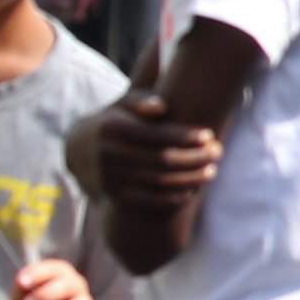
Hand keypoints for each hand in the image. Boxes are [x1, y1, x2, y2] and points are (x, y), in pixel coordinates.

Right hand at [91, 94, 220, 211]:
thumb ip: (141, 99)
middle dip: (194, 158)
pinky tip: (192, 191)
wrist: (82, 150)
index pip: (156, 135)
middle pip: (162, 159)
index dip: (184, 136)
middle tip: (217, 153)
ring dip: (189, 179)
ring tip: (211, 172)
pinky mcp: (116, 195)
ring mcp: (112, 177)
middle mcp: (110, 154)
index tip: (208, 135)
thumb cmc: (116, 120)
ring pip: (159, 182)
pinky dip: (172, 198)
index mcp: (114, 129)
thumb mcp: (123, 104)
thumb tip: (161, 105)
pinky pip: (149, 200)